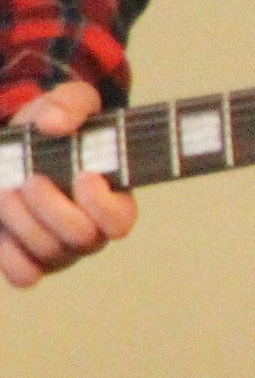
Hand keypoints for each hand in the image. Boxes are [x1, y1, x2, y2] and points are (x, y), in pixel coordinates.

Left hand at [1, 81, 135, 286]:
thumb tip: (55, 125)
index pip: (119, 223)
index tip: (83, 174)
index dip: (101, 204)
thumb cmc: (54, 130)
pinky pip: (24, 275)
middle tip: (31, 179)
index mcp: (113, 200)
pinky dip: (9, 254)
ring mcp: (60, 250)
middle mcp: (91, 233)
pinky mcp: (29, 261)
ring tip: (7, 190)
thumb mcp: (68, 102)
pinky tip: (2, 225)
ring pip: (47, 253)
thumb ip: (70, 104)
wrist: (22, 149)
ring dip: (20, 219)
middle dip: (50, 207)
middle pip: (80, 239)